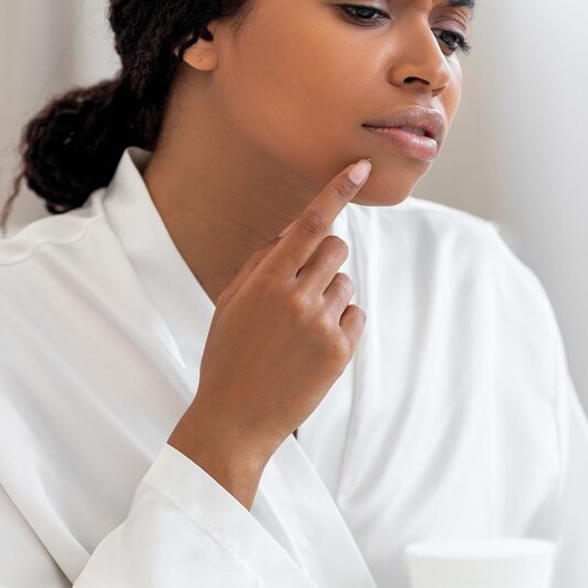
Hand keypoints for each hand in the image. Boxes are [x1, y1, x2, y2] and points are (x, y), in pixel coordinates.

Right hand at [168, 159, 371, 506]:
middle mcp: (296, 298)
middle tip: (303, 287)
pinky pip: (354, 315)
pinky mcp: (340, 351)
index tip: (360, 168)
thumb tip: (296, 232)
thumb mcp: (231, 303)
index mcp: (266, 281)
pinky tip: (312, 347)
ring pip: (345, 283)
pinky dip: (340, 324)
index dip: (336, 191)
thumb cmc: (228, 356)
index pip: (309, 224)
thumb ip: (263, 264)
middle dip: (324, 259)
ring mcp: (321, 325)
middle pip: (336, 248)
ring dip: (329, 295)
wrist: (235, 419)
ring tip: (299, 329)